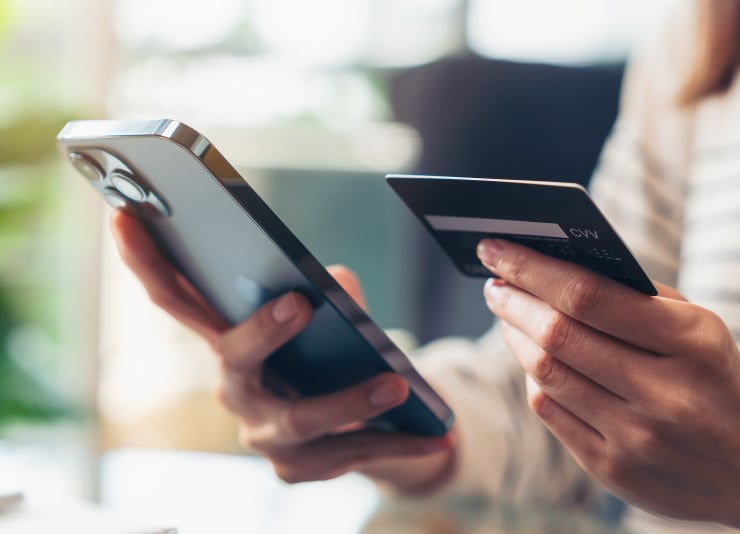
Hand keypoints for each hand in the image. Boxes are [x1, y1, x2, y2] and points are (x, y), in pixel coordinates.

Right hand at [109, 210, 454, 492]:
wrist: (355, 421)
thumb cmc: (328, 352)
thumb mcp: (330, 315)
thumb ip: (330, 292)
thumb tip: (337, 284)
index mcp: (228, 339)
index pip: (176, 298)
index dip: (146, 260)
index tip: (126, 215)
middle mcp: (234, 388)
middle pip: (232, 357)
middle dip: (262, 331)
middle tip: (301, 303)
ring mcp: (263, 435)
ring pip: (300, 419)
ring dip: (349, 400)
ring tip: (396, 384)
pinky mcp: (298, 469)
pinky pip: (348, 453)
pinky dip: (397, 442)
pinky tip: (438, 432)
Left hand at [477, 238, 739, 531]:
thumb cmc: (713, 377)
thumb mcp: (696, 327)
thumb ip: (632, 297)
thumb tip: (549, 266)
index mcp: (691, 342)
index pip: (589, 295)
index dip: (532, 268)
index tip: (497, 248)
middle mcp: (664, 394)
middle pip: (558, 335)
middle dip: (513, 300)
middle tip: (494, 282)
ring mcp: (637, 438)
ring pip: (546, 374)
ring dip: (514, 336)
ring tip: (506, 313)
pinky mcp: (613, 469)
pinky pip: (550, 411)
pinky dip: (534, 378)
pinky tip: (533, 360)